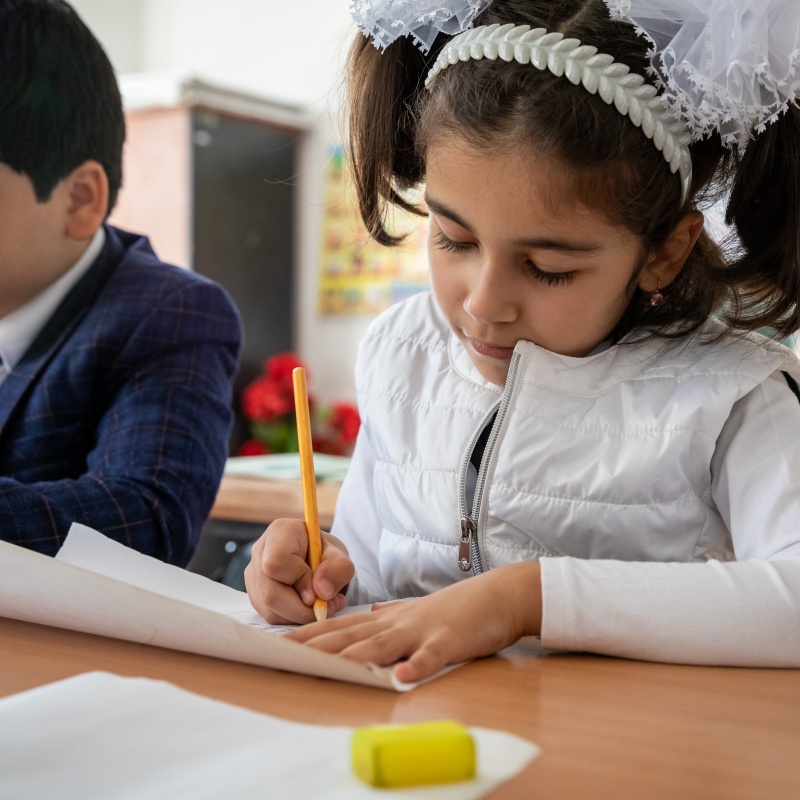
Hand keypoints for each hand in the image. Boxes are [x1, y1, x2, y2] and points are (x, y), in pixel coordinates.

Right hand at [244, 518, 354, 624]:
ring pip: (269, 608)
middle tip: (327, 607)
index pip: (276, 562)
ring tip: (323, 605)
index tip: (320, 590)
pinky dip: (293, 618)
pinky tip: (308, 608)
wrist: (319, 561)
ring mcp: (254, 574)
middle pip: (270, 592)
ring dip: (299, 615)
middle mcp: (260, 551)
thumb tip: (321, 591)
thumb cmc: (327, 555)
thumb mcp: (341, 558)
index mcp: (281, 532)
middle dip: (301, 608)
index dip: (299, 581)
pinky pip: (270, 615)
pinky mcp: (255, 593)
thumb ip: (338, 569)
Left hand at [286, 561, 542, 682]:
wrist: (496, 595)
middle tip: (285, 656)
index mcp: (387, 619)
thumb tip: (368, 612)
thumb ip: (388, 614)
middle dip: (318, 647)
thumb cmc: (454, 608)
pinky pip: (432, 655)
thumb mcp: (414, 611)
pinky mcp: (449, 639)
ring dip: (357, 656)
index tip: (278, 645)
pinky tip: (402, 677)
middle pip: (352, 635)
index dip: (309, 636)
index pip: (340, 628)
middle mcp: (397, 622)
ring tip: (331, 668)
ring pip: (383, 643)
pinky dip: (417, 665)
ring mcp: (422, 630)